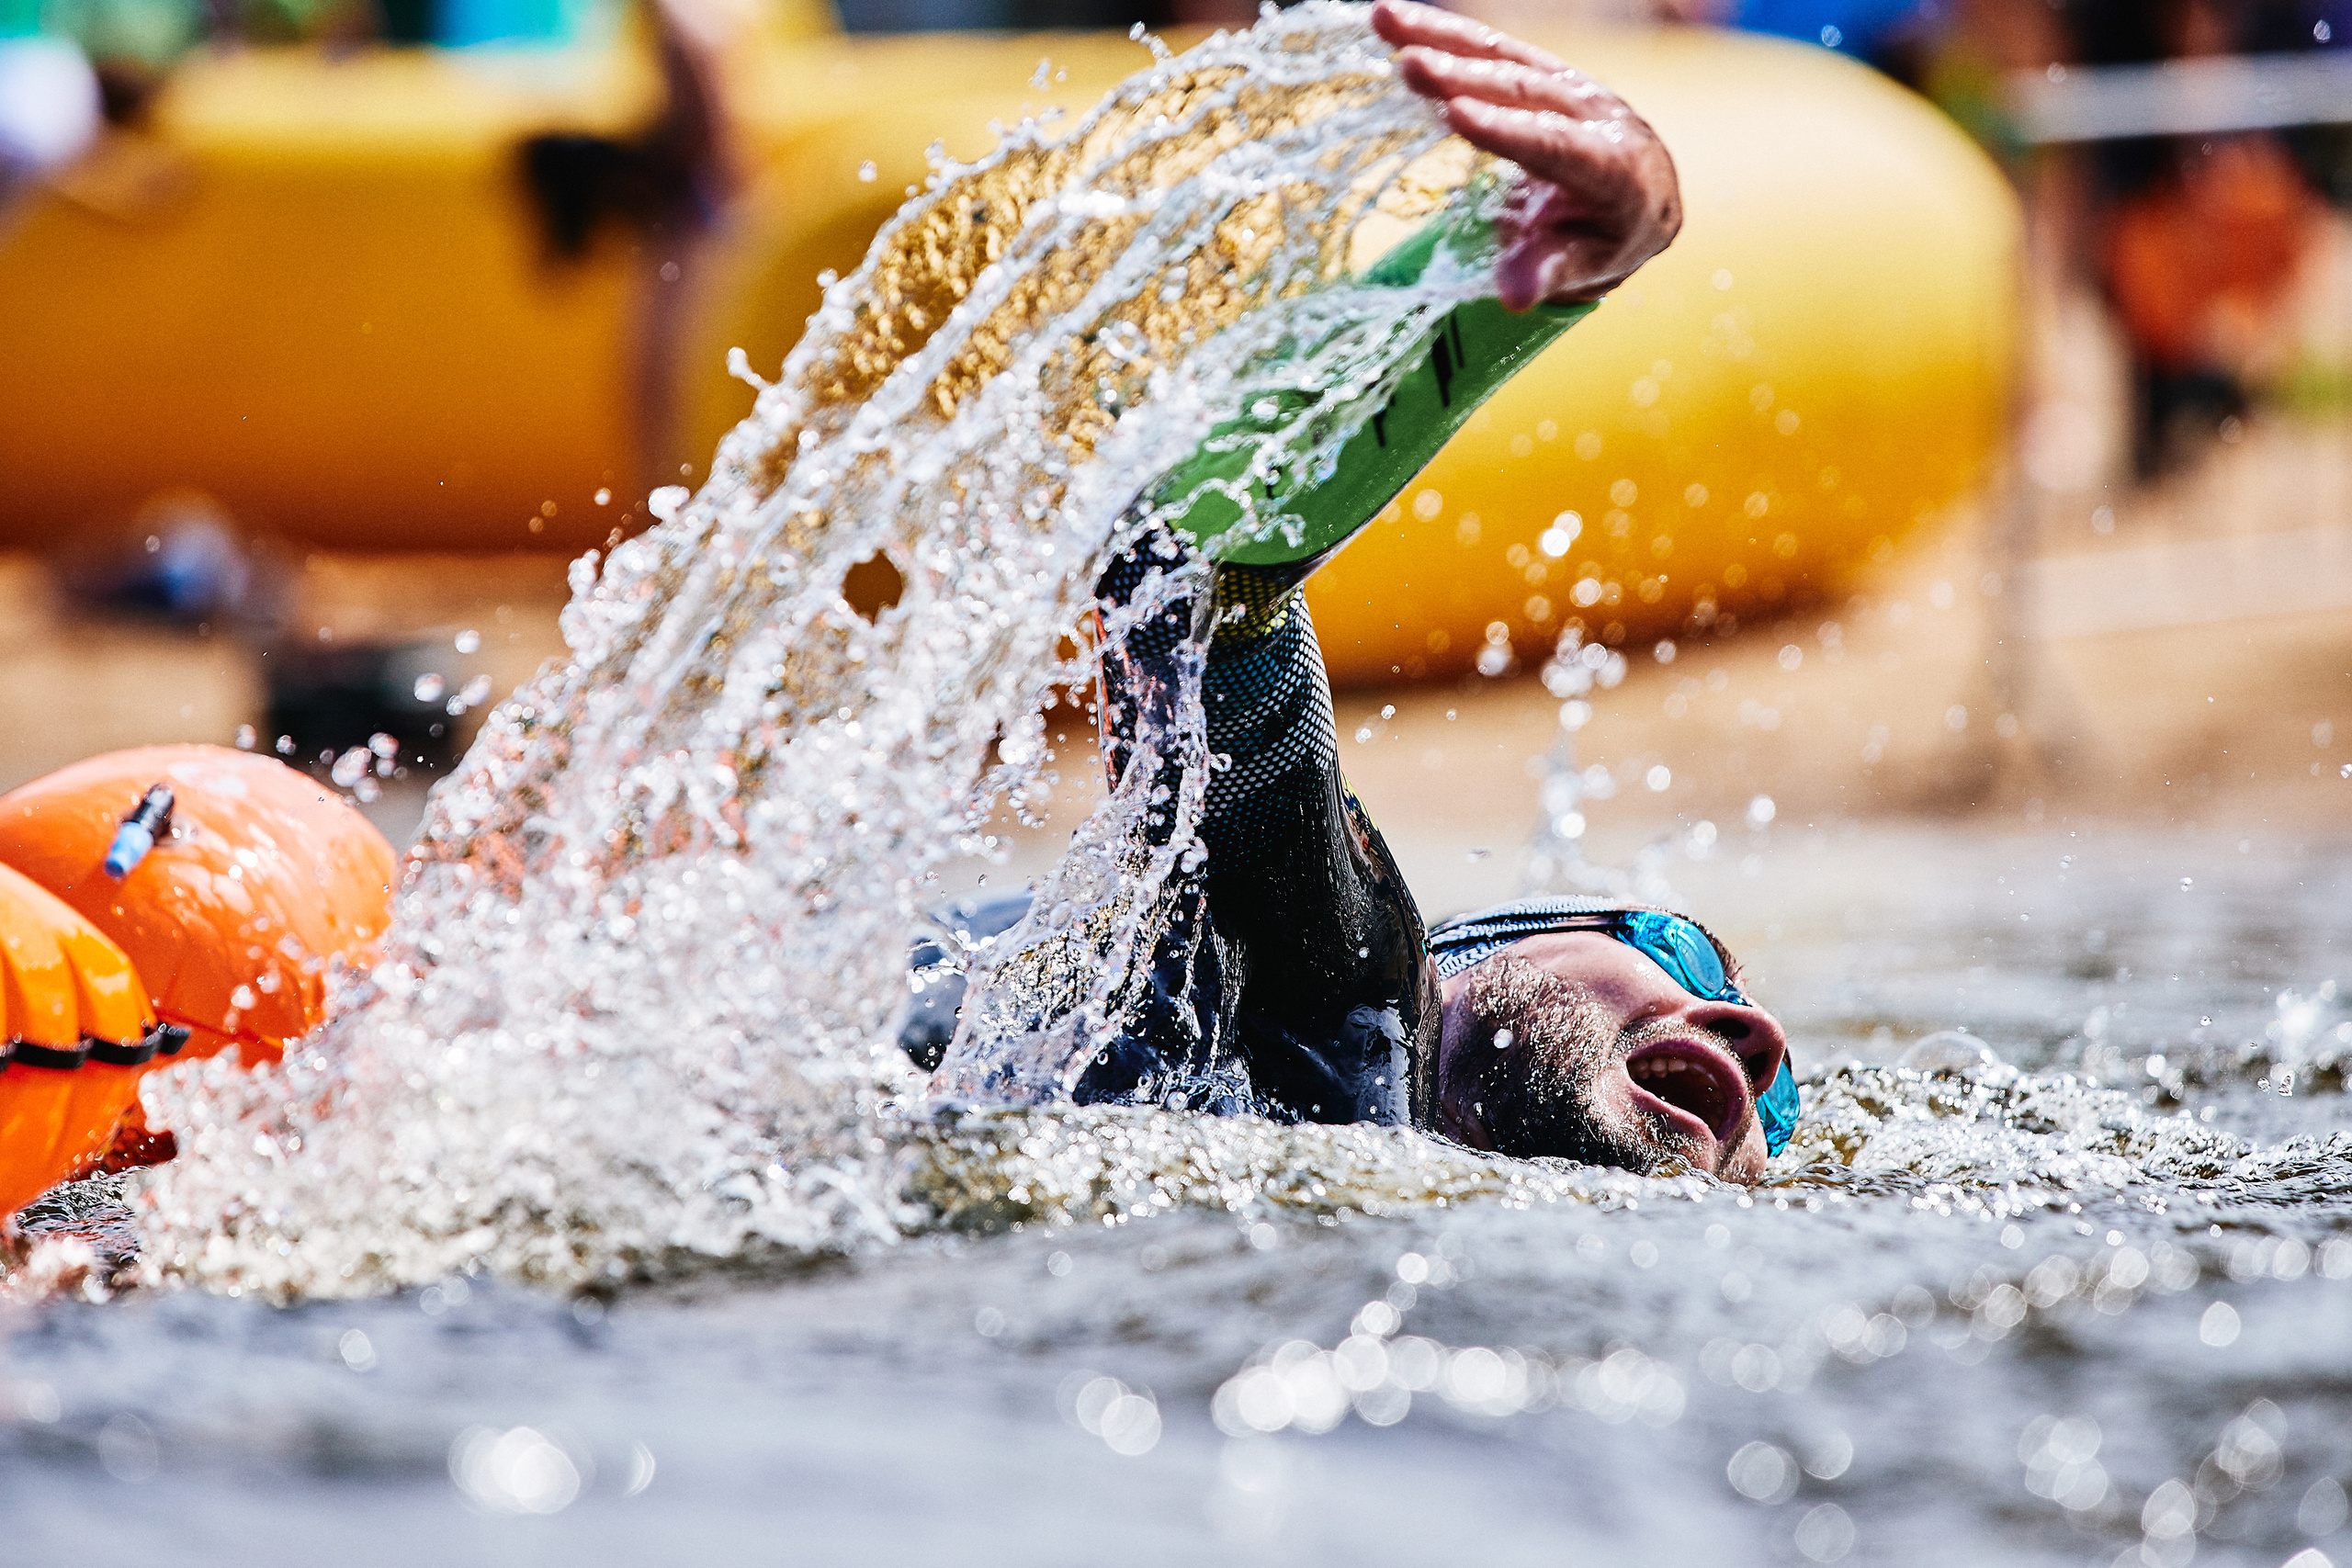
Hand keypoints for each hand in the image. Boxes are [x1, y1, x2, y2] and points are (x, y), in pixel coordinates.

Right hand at [1370, 0, 1682, 309]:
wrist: (1643, 193)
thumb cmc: (1606, 238)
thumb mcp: (1585, 264)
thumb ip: (1548, 273)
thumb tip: (1511, 299)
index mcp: (1614, 167)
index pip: (1554, 146)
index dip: (1505, 130)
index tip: (1454, 115)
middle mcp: (1594, 113)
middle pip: (1522, 91)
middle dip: (1463, 77)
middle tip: (1409, 64)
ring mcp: (1567, 84)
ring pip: (1502, 56)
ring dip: (1442, 37)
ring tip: (1384, 20)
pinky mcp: (1539, 70)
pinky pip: (1490, 47)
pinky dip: (1443, 31)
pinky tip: (1396, 19)